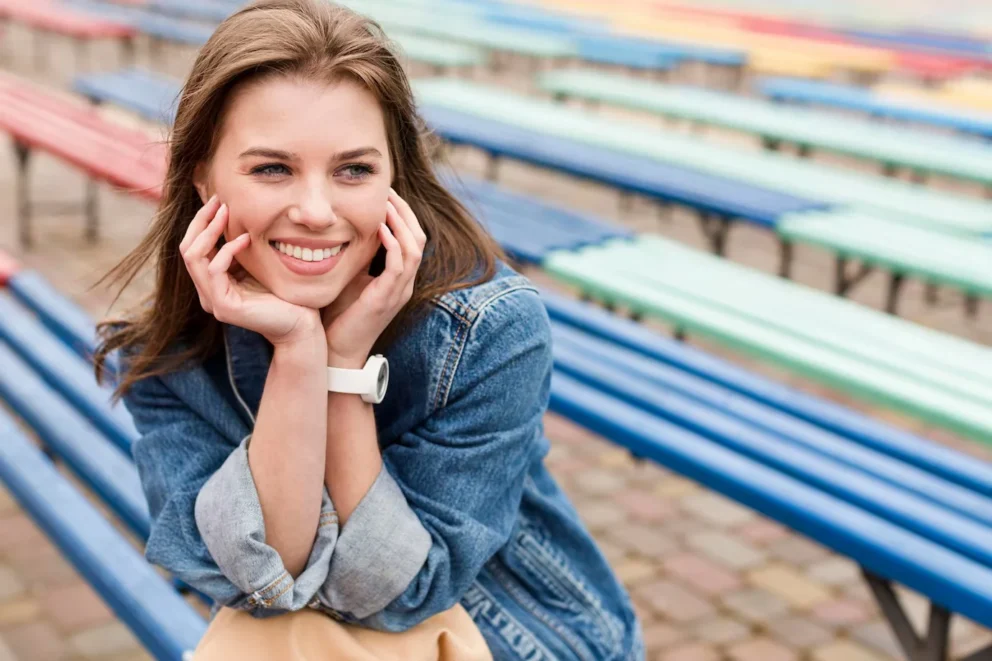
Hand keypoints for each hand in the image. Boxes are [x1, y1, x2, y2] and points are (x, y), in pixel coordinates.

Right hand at [181, 196, 321, 345]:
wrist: (301, 325)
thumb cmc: (284, 293)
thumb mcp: (256, 264)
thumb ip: (241, 248)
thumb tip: (233, 212)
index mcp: (212, 283)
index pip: (193, 246)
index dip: (202, 221)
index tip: (217, 199)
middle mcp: (207, 293)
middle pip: (187, 248)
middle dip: (201, 221)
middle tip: (218, 200)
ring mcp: (213, 301)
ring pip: (194, 258)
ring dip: (210, 231)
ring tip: (227, 213)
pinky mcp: (224, 307)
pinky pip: (214, 271)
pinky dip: (227, 250)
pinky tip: (246, 238)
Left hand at [322, 189, 426, 365]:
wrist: (336, 350)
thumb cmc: (339, 315)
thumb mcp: (349, 277)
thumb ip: (355, 255)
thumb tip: (343, 226)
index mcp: (398, 278)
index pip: (411, 238)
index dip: (402, 214)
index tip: (385, 194)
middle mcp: (404, 283)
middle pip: (419, 237)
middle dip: (405, 212)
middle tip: (388, 190)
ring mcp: (399, 291)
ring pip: (414, 248)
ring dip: (401, 222)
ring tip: (386, 203)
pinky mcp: (387, 298)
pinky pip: (399, 265)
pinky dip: (393, 243)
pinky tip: (380, 227)